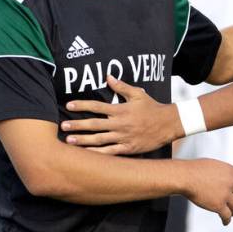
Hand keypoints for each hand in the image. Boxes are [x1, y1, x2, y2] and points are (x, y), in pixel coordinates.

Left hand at [61, 77, 180, 154]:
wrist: (169, 124)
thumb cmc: (152, 108)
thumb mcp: (138, 94)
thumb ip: (121, 86)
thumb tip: (107, 76)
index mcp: (120, 110)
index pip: (97, 106)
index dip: (82, 105)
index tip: (68, 105)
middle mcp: (120, 124)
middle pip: (94, 124)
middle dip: (77, 125)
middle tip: (63, 126)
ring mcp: (124, 137)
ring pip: (100, 140)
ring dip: (84, 140)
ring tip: (69, 141)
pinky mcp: (128, 148)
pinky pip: (110, 152)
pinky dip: (98, 154)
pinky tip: (86, 155)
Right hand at [183, 158, 232, 225]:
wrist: (185, 177)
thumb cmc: (195, 169)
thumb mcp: (214, 165)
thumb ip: (223, 172)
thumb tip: (228, 178)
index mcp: (231, 171)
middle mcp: (231, 182)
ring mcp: (226, 194)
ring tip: (229, 213)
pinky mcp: (219, 205)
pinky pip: (227, 215)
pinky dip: (227, 220)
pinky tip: (225, 222)